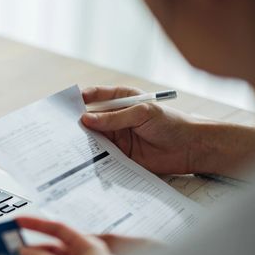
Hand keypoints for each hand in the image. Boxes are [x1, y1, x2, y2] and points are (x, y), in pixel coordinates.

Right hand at [80, 86, 201, 174]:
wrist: (191, 148)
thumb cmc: (172, 123)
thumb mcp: (143, 113)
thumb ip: (115, 118)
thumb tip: (86, 119)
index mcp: (122, 100)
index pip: (96, 97)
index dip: (81, 99)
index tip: (68, 104)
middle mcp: (116, 118)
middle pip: (91, 119)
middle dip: (78, 122)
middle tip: (63, 125)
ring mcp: (117, 137)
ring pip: (94, 137)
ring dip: (83, 140)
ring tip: (69, 142)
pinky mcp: (119, 155)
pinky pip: (102, 155)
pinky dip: (93, 155)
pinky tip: (83, 156)